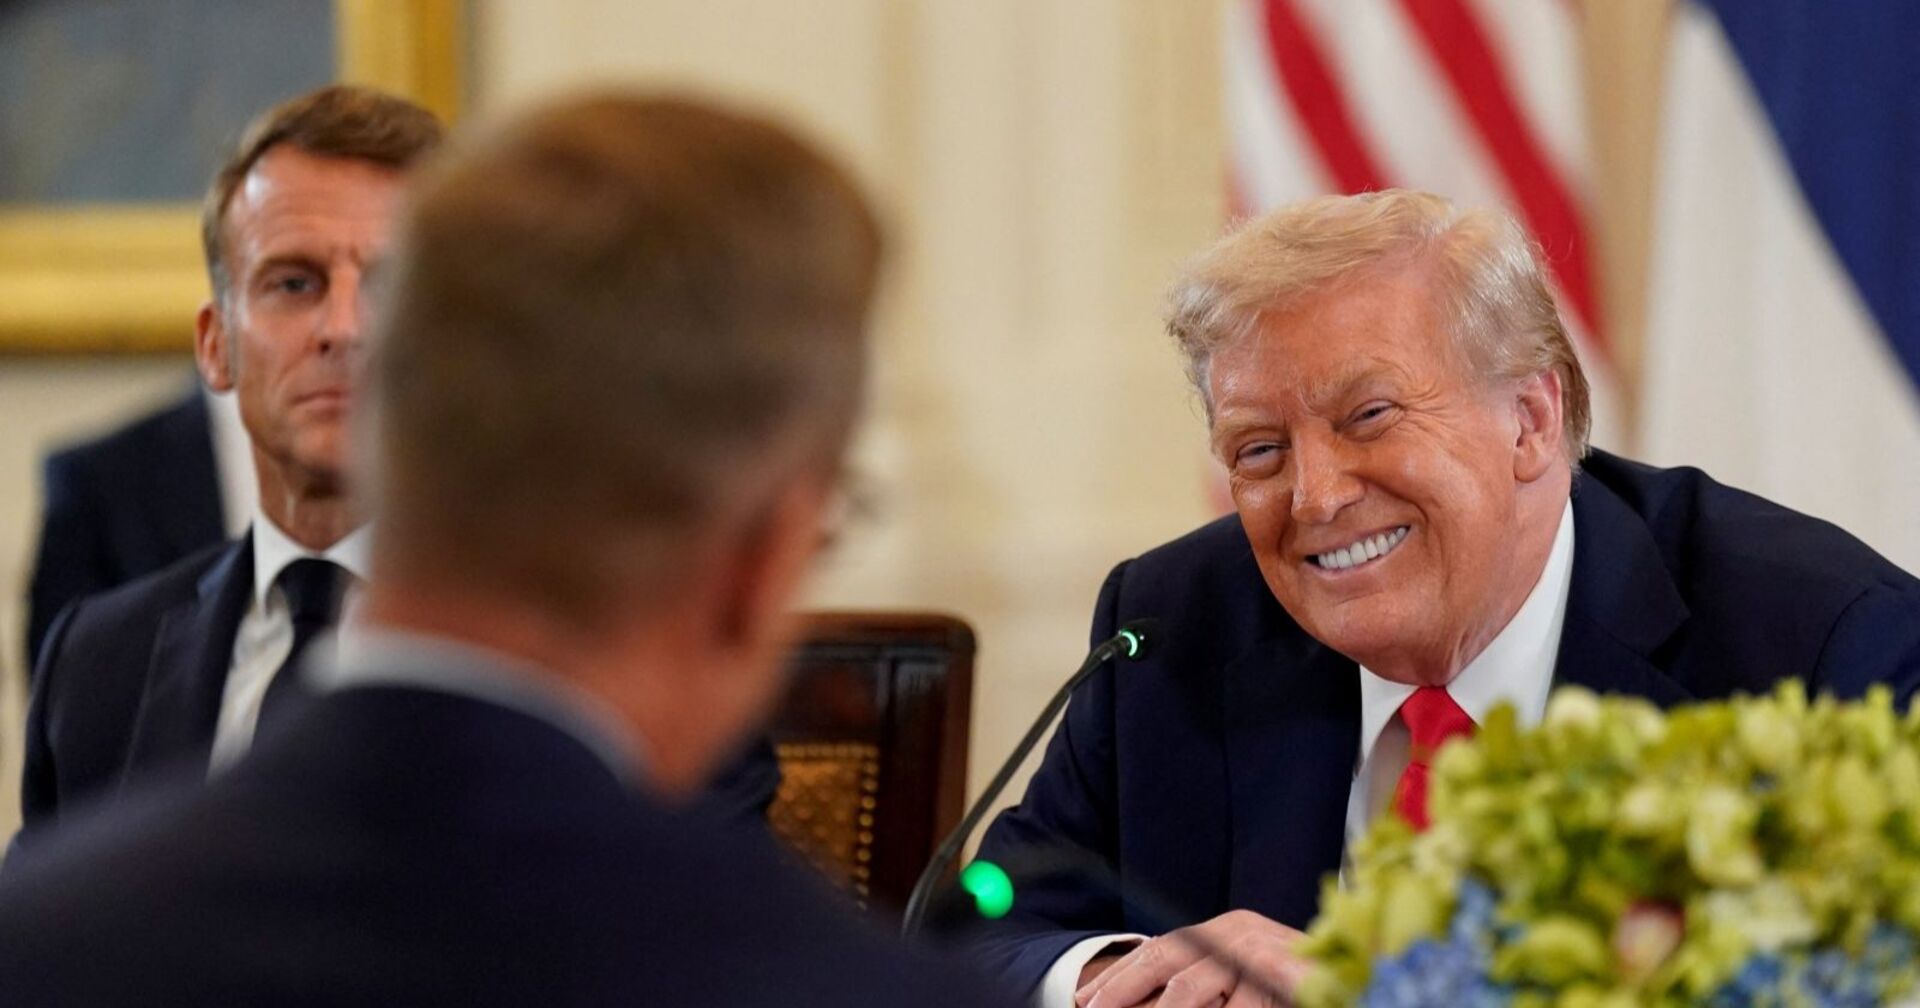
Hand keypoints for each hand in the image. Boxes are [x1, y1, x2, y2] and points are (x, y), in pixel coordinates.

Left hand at [1074, 910, 1308, 1007]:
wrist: (1351, 970)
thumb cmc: (1284, 985)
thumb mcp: (1233, 984)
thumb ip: (1197, 990)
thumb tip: (1129, 1003)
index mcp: (1223, 932)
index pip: (1159, 951)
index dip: (1120, 977)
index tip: (1086, 1000)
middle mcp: (1238, 935)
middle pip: (1169, 962)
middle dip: (1126, 992)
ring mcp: (1260, 953)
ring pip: (1193, 992)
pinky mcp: (1282, 976)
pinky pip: (1238, 1007)